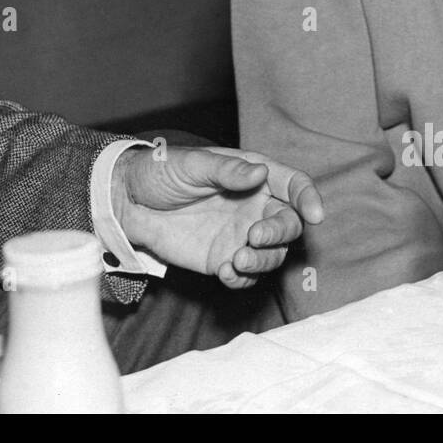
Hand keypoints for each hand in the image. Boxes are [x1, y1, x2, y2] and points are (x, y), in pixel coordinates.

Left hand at [112, 145, 323, 288]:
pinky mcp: (224, 259)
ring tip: (237, 260)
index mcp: (253, 175)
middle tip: (255, 237)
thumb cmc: (161, 172)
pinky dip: (242, 279)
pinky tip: (225, 272)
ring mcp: (241, 234)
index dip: (308, 198)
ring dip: (263, 260)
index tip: (314, 214)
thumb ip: (227, 170)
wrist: (128, 203)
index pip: (293, 185)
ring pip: (273, 254)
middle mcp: (254, 206)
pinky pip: (247, 276)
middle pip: (289, 223)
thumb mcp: (192, 164)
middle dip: (280, 233)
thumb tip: (260, 173)